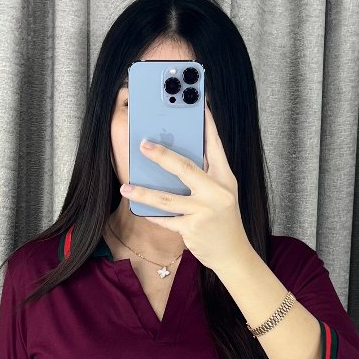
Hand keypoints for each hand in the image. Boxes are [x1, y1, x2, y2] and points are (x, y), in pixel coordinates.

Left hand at [121, 103, 253, 274]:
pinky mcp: (192, 229)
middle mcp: (216, 192)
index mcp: (225, 178)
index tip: (197, 104)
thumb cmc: (223, 220)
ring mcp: (204, 211)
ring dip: (143, 192)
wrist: (232, 254)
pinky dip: (151, 214)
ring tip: (126, 186)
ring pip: (167, 199)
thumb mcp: (221, 194)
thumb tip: (176, 158)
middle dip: (162, 155)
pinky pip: (166, 219)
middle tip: (142, 144)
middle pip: (185, 168)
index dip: (206, 124)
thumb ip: (205, 175)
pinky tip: (138, 208)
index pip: (214, 146)